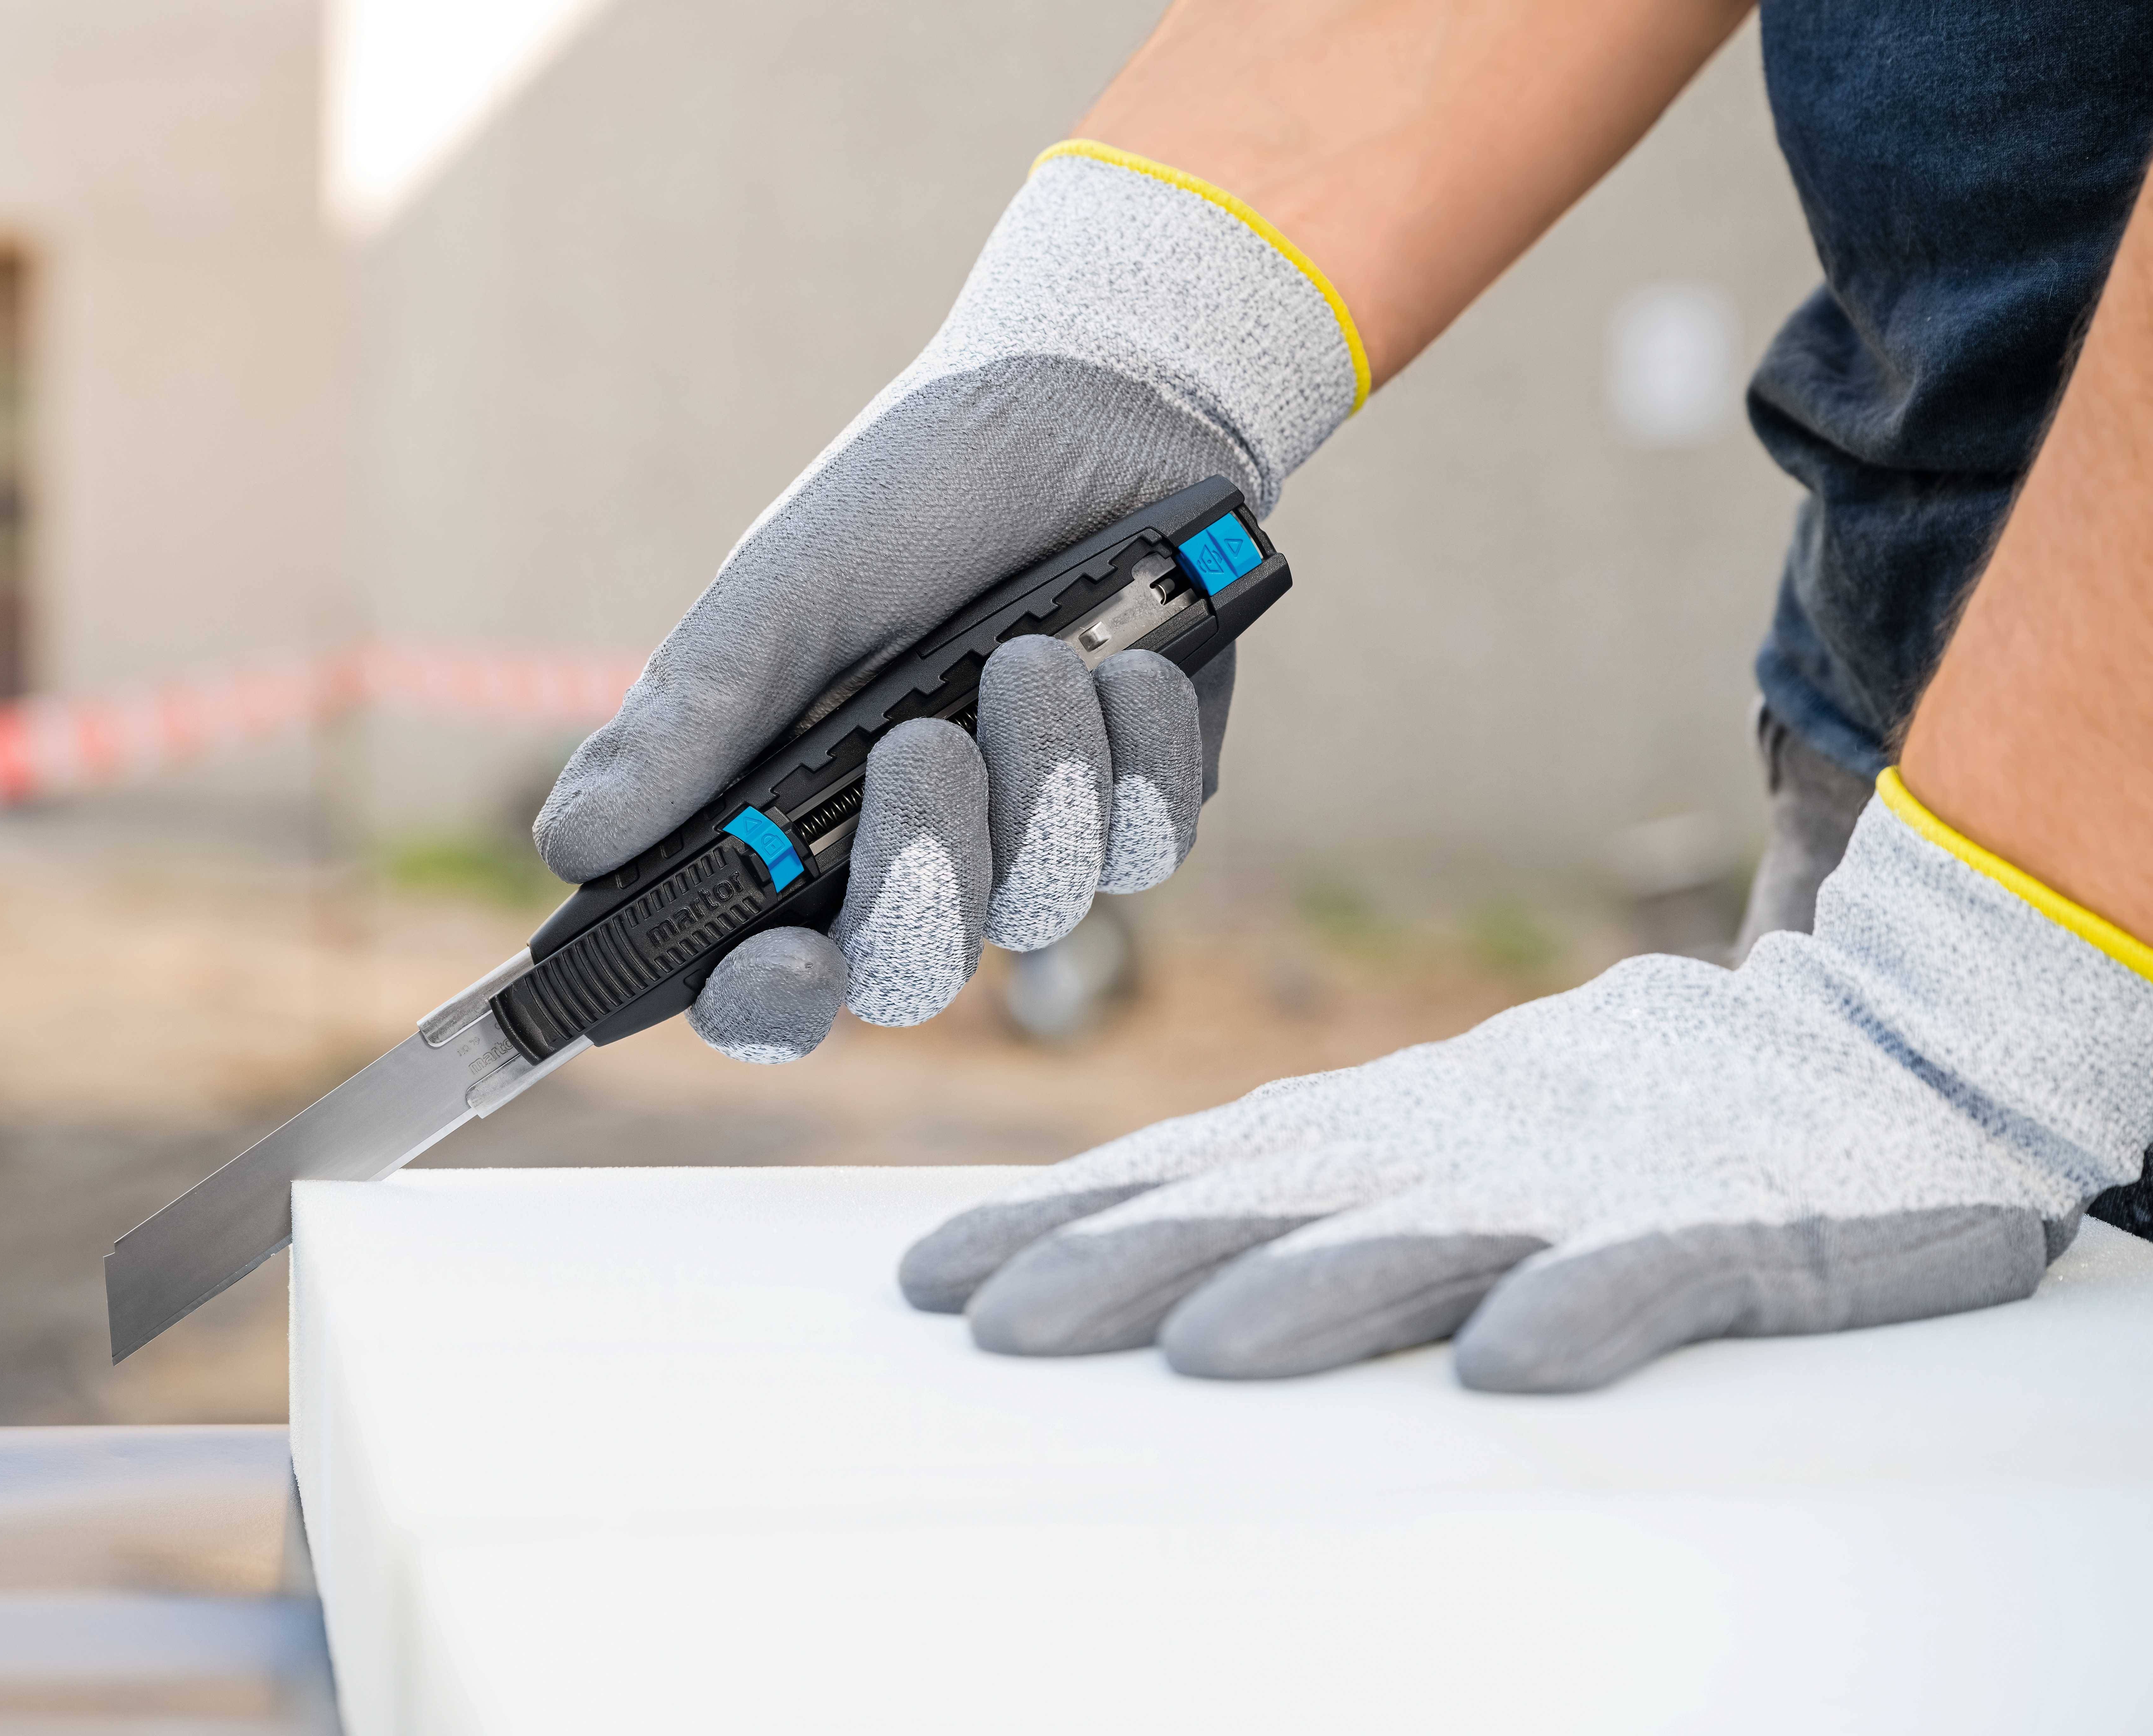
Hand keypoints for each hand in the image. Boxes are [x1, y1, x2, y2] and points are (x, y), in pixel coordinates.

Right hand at [533, 143, 1366, 1061]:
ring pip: (1039, 908)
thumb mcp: (779, 595)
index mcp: (793, 829)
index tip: (787, 963)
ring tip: (1029, 652)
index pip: (760, 982)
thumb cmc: (903, 502)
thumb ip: (689, 722)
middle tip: (921, 744)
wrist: (1076, 412)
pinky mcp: (1139, 809)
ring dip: (1037, 775)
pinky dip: (1134, 747)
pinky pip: (1147, 845)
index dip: (765, 1006)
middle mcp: (908, 859)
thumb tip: (570, 844)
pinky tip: (1126, 662)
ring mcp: (1030, 844)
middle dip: (921, 870)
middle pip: (908, 973)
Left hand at [900, 785, 2152, 1391]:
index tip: (934, 1276)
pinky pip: (1649, 1275)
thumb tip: (1153, 1238)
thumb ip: (1320, 1175)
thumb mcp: (1447, 1123)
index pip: (1188, 1171)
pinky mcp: (1730, 1226)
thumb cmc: (1625, 1107)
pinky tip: (1510, 1368)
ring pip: (1426, 1236)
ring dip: (1313, 1294)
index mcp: (1392, 1125)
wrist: (1880, 1049)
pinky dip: (1579, 1310)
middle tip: (989, 1319)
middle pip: (1262, 1205)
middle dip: (1118, 1262)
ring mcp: (1590, 1183)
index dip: (1059, 1221)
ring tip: (1203, 1350)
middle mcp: (1459, 1145)